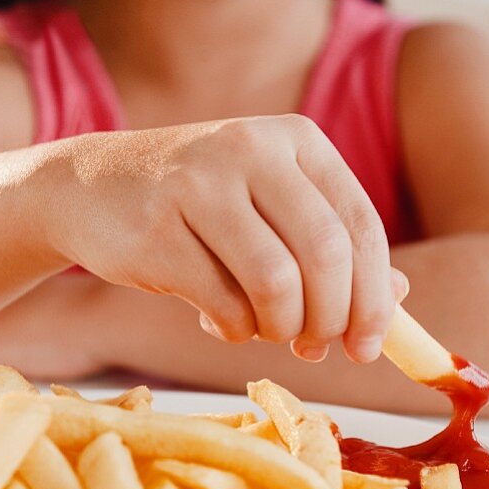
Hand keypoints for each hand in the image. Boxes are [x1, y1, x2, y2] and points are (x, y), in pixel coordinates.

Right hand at [49, 115, 407, 362]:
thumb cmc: (197, 205)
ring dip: (280, 329)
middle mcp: (252, 148)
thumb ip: (334, 246)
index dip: (375, 297)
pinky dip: (233, 331)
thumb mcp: (272, 207)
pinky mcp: (158, 228)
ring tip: (266, 332)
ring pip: (276, 283)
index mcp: (297, 139)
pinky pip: (223, 303)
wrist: (87, 187)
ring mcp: (200, 183)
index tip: (368, 347)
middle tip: (316, 350)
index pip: (360, 224)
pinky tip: (220, 322)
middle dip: (331, 320)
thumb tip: (401, 300)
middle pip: (326, 255)